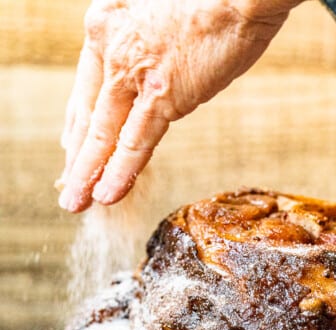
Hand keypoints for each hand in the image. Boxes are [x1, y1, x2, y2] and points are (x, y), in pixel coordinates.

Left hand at [59, 0, 301, 212]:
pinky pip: (135, 143)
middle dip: (77, 158)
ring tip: (77, 202)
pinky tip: (107, 195)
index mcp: (107, 24)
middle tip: (70, 189)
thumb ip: (150, 47)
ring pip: (103, 135)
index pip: (85, 89)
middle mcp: (111, 46)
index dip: (77, 126)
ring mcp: (134, 72)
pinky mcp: (163, 94)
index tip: (71, 149)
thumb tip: (158, 75)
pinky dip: (120, 173)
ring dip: (88, 174)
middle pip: (88, 115)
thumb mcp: (163, 18)